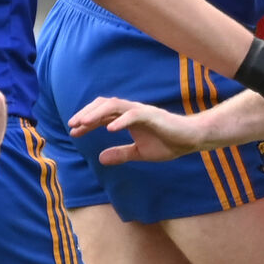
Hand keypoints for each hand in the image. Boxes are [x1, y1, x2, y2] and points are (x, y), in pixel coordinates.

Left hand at [69, 96, 198, 164]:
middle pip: (105, 105)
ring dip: (97, 113)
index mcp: (128, 118)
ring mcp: (142, 112)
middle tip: (73, 125)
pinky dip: (120, 120)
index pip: (103, 115)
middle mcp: (132, 111)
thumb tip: (101, 159)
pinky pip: (133, 115)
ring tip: (83, 124)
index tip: (74, 132)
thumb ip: (121, 153)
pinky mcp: (153, 116)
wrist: (191, 139)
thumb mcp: (140, 153)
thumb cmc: (168, 143)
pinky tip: (109, 129)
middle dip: (87, 114)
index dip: (87, 122)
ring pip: (115, 105)